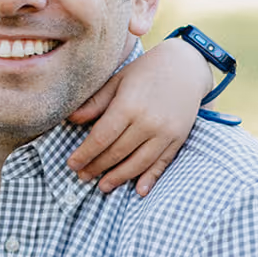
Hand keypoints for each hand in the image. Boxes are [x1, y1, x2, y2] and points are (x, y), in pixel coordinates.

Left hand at [66, 37, 211, 194]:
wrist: (186, 65)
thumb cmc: (146, 71)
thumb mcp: (117, 80)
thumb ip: (96, 102)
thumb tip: (71, 120)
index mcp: (128, 105)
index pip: (101, 138)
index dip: (85, 154)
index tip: (72, 164)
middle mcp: (148, 122)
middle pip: (117, 153)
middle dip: (97, 167)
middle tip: (82, 177)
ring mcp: (165, 133)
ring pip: (138, 163)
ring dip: (119, 178)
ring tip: (103, 186)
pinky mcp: (178, 139)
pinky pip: (162, 163)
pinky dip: (150, 179)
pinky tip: (139, 190)